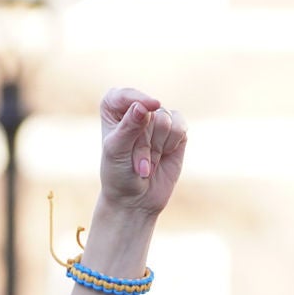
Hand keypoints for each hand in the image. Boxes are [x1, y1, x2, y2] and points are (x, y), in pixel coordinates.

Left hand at [94, 86, 186, 215]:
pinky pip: (180, 126)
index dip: (137, 98)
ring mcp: (157, 120)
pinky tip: (163, 155)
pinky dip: (172, 144)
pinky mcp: (176, 130)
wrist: (136, 199)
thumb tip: (143, 106)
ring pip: (166, 119)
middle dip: (144, 141)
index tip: (149, 106)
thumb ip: (129, 127)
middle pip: (149, 112)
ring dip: (157, 146)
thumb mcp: (117, 151)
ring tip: (148, 161)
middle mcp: (136, 110)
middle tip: (135, 161)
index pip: (123, 95)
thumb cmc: (118, 174)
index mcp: (113, 110)